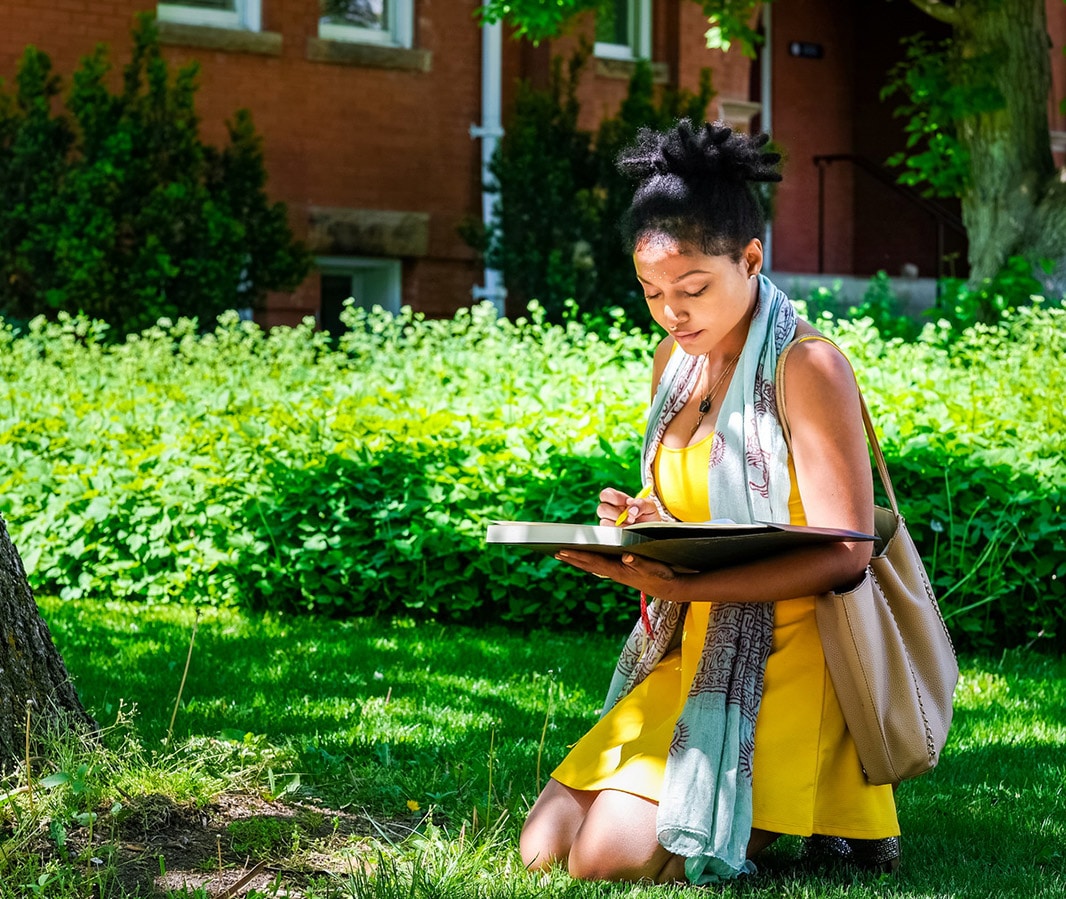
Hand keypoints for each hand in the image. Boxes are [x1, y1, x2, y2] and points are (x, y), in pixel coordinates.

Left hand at [554, 549, 684, 599]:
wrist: (668, 588)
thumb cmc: (662, 575)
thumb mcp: (654, 568)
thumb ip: (639, 562)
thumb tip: (626, 556)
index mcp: (619, 570)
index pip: (594, 561)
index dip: (578, 556)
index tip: (562, 551)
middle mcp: (614, 573)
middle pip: (588, 564)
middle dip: (572, 558)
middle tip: (555, 552)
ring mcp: (616, 573)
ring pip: (592, 566)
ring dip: (577, 560)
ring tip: (563, 554)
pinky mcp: (619, 572)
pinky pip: (599, 565)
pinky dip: (588, 561)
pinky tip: (583, 557)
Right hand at [598, 486, 659, 526]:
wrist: (654, 531)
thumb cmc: (650, 516)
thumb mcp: (650, 506)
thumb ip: (641, 503)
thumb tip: (631, 510)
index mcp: (618, 500)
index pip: (606, 494)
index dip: (614, 497)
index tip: (626, 502)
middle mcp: (612, 510)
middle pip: (601, 508)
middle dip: (617, 513)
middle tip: (630, 517)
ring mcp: (610, 523)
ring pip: (605, 522)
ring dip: (620, 524)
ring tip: (632, 525)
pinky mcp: (612, 533)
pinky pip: (610, 532)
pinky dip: (621, 532)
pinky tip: (629, 531)